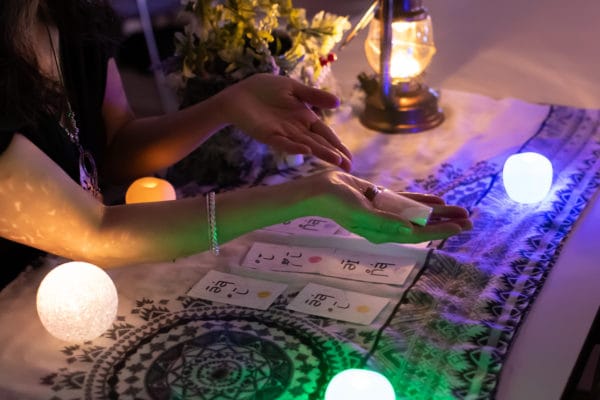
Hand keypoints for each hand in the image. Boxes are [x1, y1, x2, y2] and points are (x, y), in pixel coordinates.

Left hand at [218, 73, 351, 170]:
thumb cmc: (265, 89)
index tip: (350, 159)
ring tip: (335, 160)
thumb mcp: (293, 88)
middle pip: (319, 143)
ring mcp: (283, 133)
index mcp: (305, 118)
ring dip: (320, 152)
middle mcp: (297, 129)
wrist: (238, 94)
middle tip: (349, 167)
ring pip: (306, 145)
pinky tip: (306, 149)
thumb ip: (314, 95)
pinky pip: (283, 142)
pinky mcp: (268, 135)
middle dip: (334, 154)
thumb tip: (338, 102)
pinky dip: (294, 146)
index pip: (326, 134)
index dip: (338, 145)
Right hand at [300, 171, 471, 243]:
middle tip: (470, 219)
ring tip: (460, 209)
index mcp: (383, 233)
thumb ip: (385, 222)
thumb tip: (409, 230)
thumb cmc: (338, 203)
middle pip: (423, 225)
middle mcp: (388, 225)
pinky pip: (408, 201)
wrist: (321, 190)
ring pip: (418, 214)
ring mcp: (386, 212)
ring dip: (439, 212)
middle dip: (446, 222)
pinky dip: (423, 201)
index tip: (460, 227)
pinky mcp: (382, 199)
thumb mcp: (361, 213)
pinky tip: (437, 198)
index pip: (418, 235)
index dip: (440, 231)